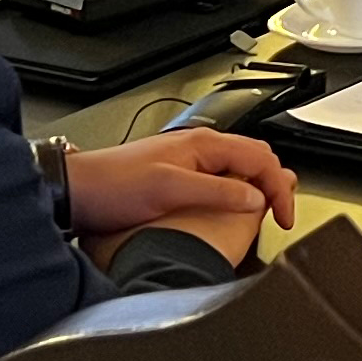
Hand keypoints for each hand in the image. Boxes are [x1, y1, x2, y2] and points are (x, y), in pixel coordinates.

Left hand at [69, 127, 295, 266]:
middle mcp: (200, 147)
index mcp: (203, 144)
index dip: (279, 188)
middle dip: (275, 185)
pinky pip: (223, 178)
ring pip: (241, 167)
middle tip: (281, 216)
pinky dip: (239, 192)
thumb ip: (217, 192)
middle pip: (256, 158)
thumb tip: (256, 198)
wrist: (77, 190)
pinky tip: (234, 210)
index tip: (284, 216)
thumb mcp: (170, 190)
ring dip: (258, 187)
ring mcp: (190, 160)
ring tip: (265, 213)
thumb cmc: (114, 185)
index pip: (261, 158)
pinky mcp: (180, 176)